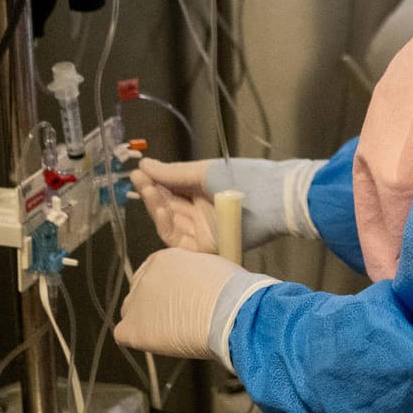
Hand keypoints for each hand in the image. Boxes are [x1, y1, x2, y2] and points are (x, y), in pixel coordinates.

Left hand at [115, 248, 272, 366]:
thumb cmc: (232, 292)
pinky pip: (124, 335)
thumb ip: (192, 272)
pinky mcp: (132, 328)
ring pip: (131, 314)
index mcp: (163, 259)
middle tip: (177, 317)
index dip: (166, 290)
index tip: (178, 299)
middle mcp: (144, 277)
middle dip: (154, 305)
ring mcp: (135, 302)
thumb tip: (192, 284)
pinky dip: (139, 339)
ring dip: (148, 322)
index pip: (153, 275)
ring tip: (174, 330)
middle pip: (139, 293)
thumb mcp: (212, 267)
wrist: (230, 312)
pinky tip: (160, 341)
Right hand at [132, 157, 321, 252]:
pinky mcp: (206, 247)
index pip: (170, 189)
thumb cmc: (244, 179)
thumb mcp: (205, 172)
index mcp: (201, 191)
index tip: (137, 172)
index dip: (153, 182)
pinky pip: (179, 241)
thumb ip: (174, 173)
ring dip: (157, 207)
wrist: (274, 199)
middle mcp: (199, 211)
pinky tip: (162, 211)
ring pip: (169, 223)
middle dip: (152, 193)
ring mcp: (202, 230)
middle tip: (139, 181)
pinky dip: (167, 227)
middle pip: (167, 207)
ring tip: (149, 192)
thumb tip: (144, 165)